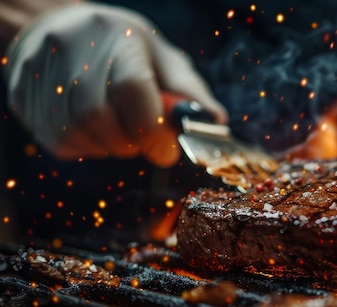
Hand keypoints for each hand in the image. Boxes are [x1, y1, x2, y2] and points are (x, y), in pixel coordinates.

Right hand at [3, 3, 226, 166]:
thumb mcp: (160, 58)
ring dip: (110, 146)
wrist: (59, 30)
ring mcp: (40, 76)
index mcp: (114, 37)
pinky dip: (88, 147)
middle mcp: (70, 51)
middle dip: (131, 142)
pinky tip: (98, 131)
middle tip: (146, 141)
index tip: (168, 151)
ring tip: (121, 130)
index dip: (154, 129)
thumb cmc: (121, 48)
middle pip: (98, 118)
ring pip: (77, 135)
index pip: (132, 89)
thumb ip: (188, 92)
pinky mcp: (24, 100)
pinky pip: (61, 143)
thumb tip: (216, 123)